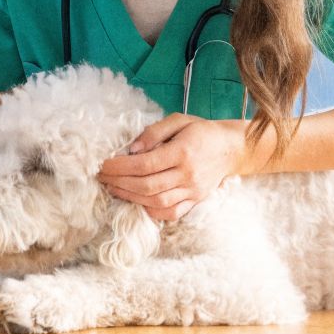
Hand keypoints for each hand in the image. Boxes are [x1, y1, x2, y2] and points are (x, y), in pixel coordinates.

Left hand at [96, 114, 247, 220]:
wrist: (231, 148)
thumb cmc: (202, 131)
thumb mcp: (179, 120)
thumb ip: (154, 132)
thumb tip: (131, 149)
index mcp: (183, 152)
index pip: (145, 164)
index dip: (120, 166)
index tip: (104, 164)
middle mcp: (188, 175)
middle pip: (147, 185)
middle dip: (119, 182)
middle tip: (102, 177)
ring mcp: (192, 191)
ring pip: (156, 202)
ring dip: (130, 197)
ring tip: (113, 188)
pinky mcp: (195, 201)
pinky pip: (171, 213)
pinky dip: (151, 210)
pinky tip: (136, 201)